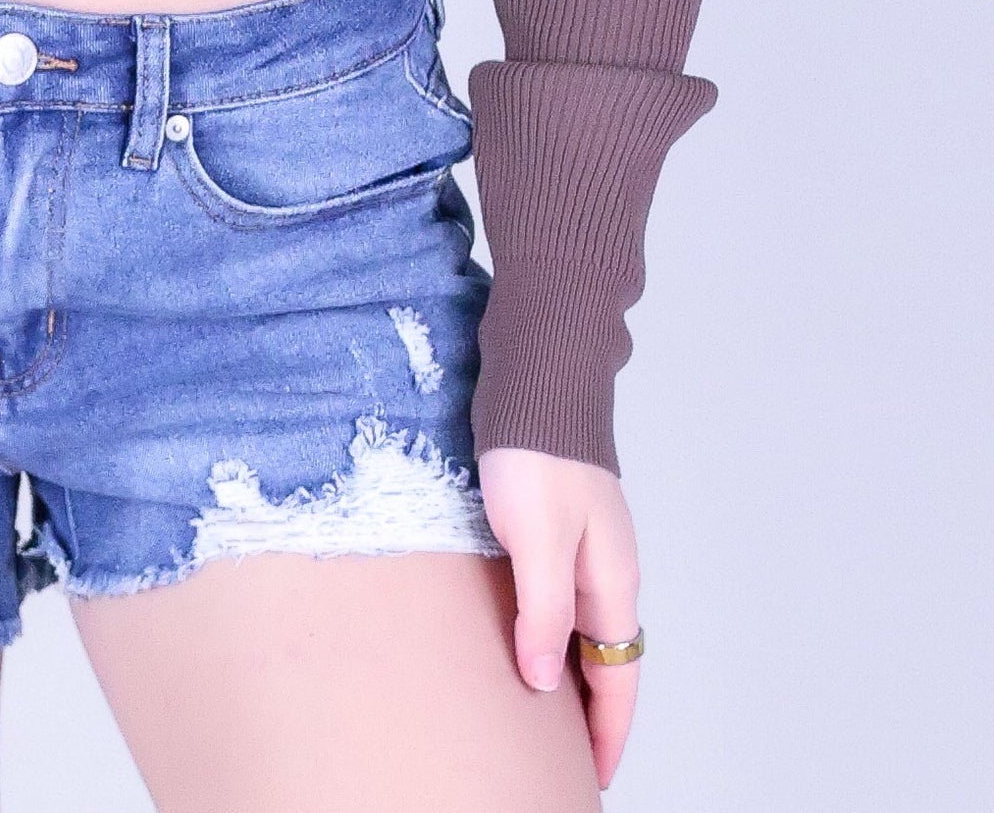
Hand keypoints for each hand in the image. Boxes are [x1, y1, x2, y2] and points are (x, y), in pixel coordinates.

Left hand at [478, 446, 640, 790]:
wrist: (537, 375)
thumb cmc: (537, 451)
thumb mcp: (537, 537)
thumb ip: (543, 611)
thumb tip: (543, 682)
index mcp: (611, 582)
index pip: (618, 679)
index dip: (608, 734)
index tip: (592, 778)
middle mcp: (606, 572)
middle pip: (607, 663)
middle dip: (594, 718)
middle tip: (565, 762)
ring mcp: (585, 549)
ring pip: (585, 633)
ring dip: (573, 679)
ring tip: (545, 720)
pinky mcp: (558, 528)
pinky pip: (563, 604)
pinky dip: (554, 639)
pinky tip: (528, 645)